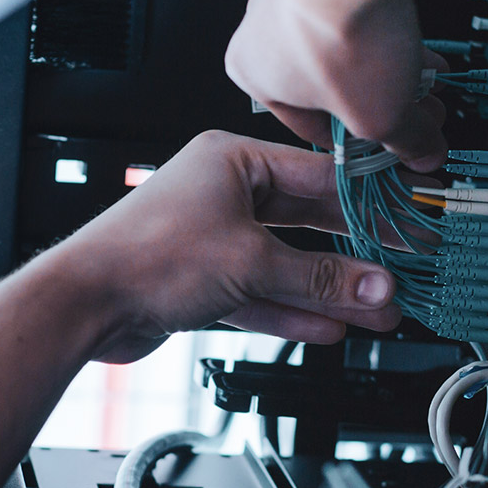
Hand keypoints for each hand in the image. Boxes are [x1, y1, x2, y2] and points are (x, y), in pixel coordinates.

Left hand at [46, 130, 402, 362]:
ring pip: (285, 264)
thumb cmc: (143, 256)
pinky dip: (292, 310)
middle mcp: (221, 193)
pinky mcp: (201, 280)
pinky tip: (329, 326)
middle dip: (353, 254)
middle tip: (398, 270)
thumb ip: (320, 278)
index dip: (367, 201)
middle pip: (305, 222)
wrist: (82, 305)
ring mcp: (211, 238)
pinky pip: (260, 293)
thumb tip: (374, 285)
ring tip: (375, 310)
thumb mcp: (251, 261)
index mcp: (231, 160)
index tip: (405, 218)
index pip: (318, 175)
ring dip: (329, 290)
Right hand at [216, 0, 445, 171]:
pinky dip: (388, 32)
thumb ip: (404, 140)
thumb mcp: (380, 116)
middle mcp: (262, 30)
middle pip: (333, 86)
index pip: (310, 126)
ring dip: (389, 69)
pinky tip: (420, 45)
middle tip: (416, 116)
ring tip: (428, 82)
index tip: (386, 149)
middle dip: (380, 104)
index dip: (359, 145)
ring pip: (347, 48)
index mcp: (254, 76)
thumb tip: (422, 151)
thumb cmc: (339, 35)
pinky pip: (360, 13)